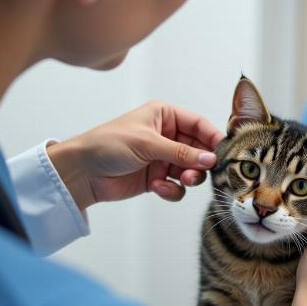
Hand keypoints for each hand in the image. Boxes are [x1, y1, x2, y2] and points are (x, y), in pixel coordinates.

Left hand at [47, 101, 224, 209]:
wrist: (82, 172)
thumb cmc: (109, 145)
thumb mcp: (148, 144)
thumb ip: (181, 153)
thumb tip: (211, 160)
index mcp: (165, 116)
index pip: (198, 124)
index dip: (212, 137)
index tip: (224, 152)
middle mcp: (167, 135)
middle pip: (198, 149)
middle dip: (200, 163)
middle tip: (201, 173)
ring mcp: (162, 158)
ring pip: (190, 170)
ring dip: (188, 177)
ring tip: (182, 181)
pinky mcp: (156, 178)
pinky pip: (176, 186)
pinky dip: (172, 189)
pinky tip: (158, 188)